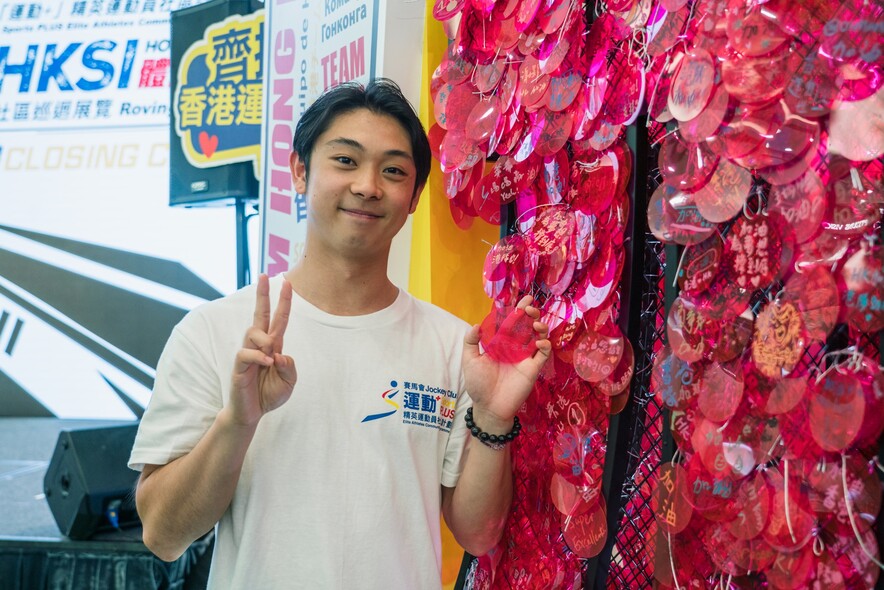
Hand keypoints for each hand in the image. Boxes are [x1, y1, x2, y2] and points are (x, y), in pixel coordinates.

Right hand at [229, 274, 296, 426]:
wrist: (252, 412)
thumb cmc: (269, 394)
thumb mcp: (288, 382)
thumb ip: (289, 367)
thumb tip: (279, 354)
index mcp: (274, 346)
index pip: (279, 319)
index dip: (283, 302)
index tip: (286, 283)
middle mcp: (260, 345)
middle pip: (260, 314)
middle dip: (262, 295)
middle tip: (264, 275)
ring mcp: (248, 354)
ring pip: (253, 332)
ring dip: (265, 339)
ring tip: (271, 354)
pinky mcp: (239, 366)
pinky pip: (246, 353)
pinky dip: (258, 356)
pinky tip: (266, 363)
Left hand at [462, 296, 549, 430]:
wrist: (488, 406)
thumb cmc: (478, 384)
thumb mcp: (470, 361)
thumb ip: (471, 342)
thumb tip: (477, 324)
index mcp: (500, 342)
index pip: (511, 322)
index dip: (518, 310)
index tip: (525, 299)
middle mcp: (514, 347)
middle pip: (527, 325)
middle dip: (531, 314)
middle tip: (530, 308)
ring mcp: (525, 357)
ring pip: (538, 337)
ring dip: (540, 327)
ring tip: (536, 324)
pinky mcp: (533, 369)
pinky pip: (543, 355)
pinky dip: (545, 346)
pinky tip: (540, 342)